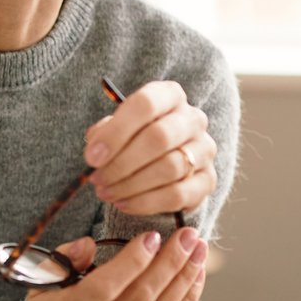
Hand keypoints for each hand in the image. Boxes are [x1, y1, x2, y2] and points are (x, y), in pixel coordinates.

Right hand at [26, 228, 208, 300]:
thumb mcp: (42, 283)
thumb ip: (63, 260)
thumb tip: (89, 244)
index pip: (104, 287)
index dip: (132, 261)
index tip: (153, 236)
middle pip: (140, 298)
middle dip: (169, 263)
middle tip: (188, 236)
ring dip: (183, 281)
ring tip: (198, 252)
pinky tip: (195, 280)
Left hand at [84, 81, 216, 214]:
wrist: (158, 160)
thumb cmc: (132, 138)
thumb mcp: (115, 128)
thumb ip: (103, 134)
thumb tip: (96, 152)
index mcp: (169, 95)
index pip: (145, 104)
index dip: (115, 132)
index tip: (91, 158)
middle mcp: (193, 119)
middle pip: (159, 137)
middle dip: (122, 163)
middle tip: (98, 180)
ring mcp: (204, 149)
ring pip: (169, 168)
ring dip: (131, 185)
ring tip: (106, 193)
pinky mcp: (208, 180)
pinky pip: (178, 195)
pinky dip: (146, 203)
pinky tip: (123, 204)